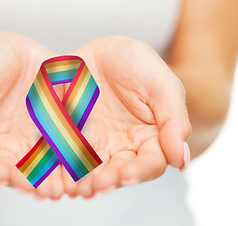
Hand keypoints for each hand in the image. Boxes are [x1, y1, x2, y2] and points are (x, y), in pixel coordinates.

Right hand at [0, 32, 65, 198]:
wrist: (17, 51)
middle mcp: (5, 152)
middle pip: (12, 174)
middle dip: (23, 182)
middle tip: (34, 187)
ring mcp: (34, 148)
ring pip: (42, 171)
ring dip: (51, 182)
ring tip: (59, 188)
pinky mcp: (60, 139)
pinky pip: (67, 154)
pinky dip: (74, 164)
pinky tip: (82, 170)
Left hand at [61, 36, 191, 197]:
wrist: (101, 50)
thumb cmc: (138, 64)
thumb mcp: (162, 85)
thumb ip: (174, 121)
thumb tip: (181, 161)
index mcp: (152, 140)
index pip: (150, 163)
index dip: (140, 171)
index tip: (128, 174)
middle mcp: (124, 150)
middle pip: (119, 173)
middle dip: (109, 181)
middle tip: (98, 185)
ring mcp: (96, 147)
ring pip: (92, 172)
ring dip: (85, 182)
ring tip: (78, 187)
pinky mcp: (69, 141)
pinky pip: (65, 159)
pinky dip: (62, 171)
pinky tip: (57, 178)